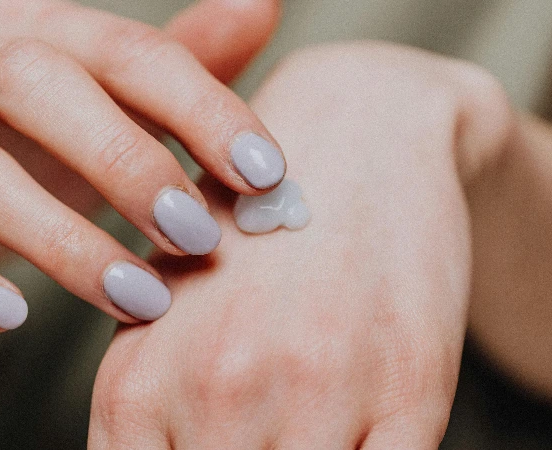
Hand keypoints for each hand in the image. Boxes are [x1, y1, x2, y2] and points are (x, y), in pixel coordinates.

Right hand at [0, 0, 281, 331]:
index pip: (117, 47)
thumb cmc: (19, 164)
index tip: (265, 172)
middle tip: (197, 236)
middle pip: (33, 81)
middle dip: (126, 160)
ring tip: (136, 296)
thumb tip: (260, 3)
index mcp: (16, 28)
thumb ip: (170, 71)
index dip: (197, 104)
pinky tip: (10, 317)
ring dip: (60, 238)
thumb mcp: (97, 118)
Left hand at [89, 43, 512, 447]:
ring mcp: (318, 394)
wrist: (357, 134)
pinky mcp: (412, 392)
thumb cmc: (249, 227)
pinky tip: (361, 437)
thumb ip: (147, 410)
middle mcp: (219, 392)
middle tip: (260, 437)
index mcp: (139, 385)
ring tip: (308, 430)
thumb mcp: (162, 310)